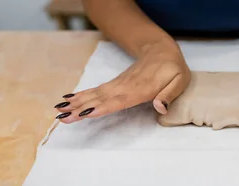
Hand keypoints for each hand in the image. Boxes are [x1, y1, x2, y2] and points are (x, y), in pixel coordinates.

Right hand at [54, 49, 190, 122]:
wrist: (162, 50)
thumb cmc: (173, 68)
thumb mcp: (179, 81)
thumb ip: (169, 95)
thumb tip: (159, 108)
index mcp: (141, 89)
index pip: (119, 100)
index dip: (102, 107)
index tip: (85, 113)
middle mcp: (125, 87)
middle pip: (100, 99)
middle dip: (80, 108)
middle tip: (62, 117)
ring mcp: (118, 84)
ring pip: (95, 94)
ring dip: (76, 102)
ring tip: (59, 110)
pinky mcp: (116, 83)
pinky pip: (96, 90)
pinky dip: (81, 95)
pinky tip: (69, 99)